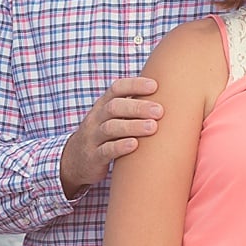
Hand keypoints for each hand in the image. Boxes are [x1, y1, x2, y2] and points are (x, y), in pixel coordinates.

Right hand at [59, 77, 161, 194]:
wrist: (75, 160)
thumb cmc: (105, 134)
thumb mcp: (113, 118)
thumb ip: (133, 106)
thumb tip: (170, 93)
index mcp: (103, 105)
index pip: (116, 88)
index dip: (134, 85)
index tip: (154, 85)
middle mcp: (96, 118)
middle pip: (115, 107)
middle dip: (138, 107)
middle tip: (160, 111)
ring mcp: (93, 137)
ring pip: (110, 128)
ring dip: (133, 126)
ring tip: (153, 127)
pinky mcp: (93, 157)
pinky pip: (105, 150)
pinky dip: (120, 147)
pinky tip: (134, 145)